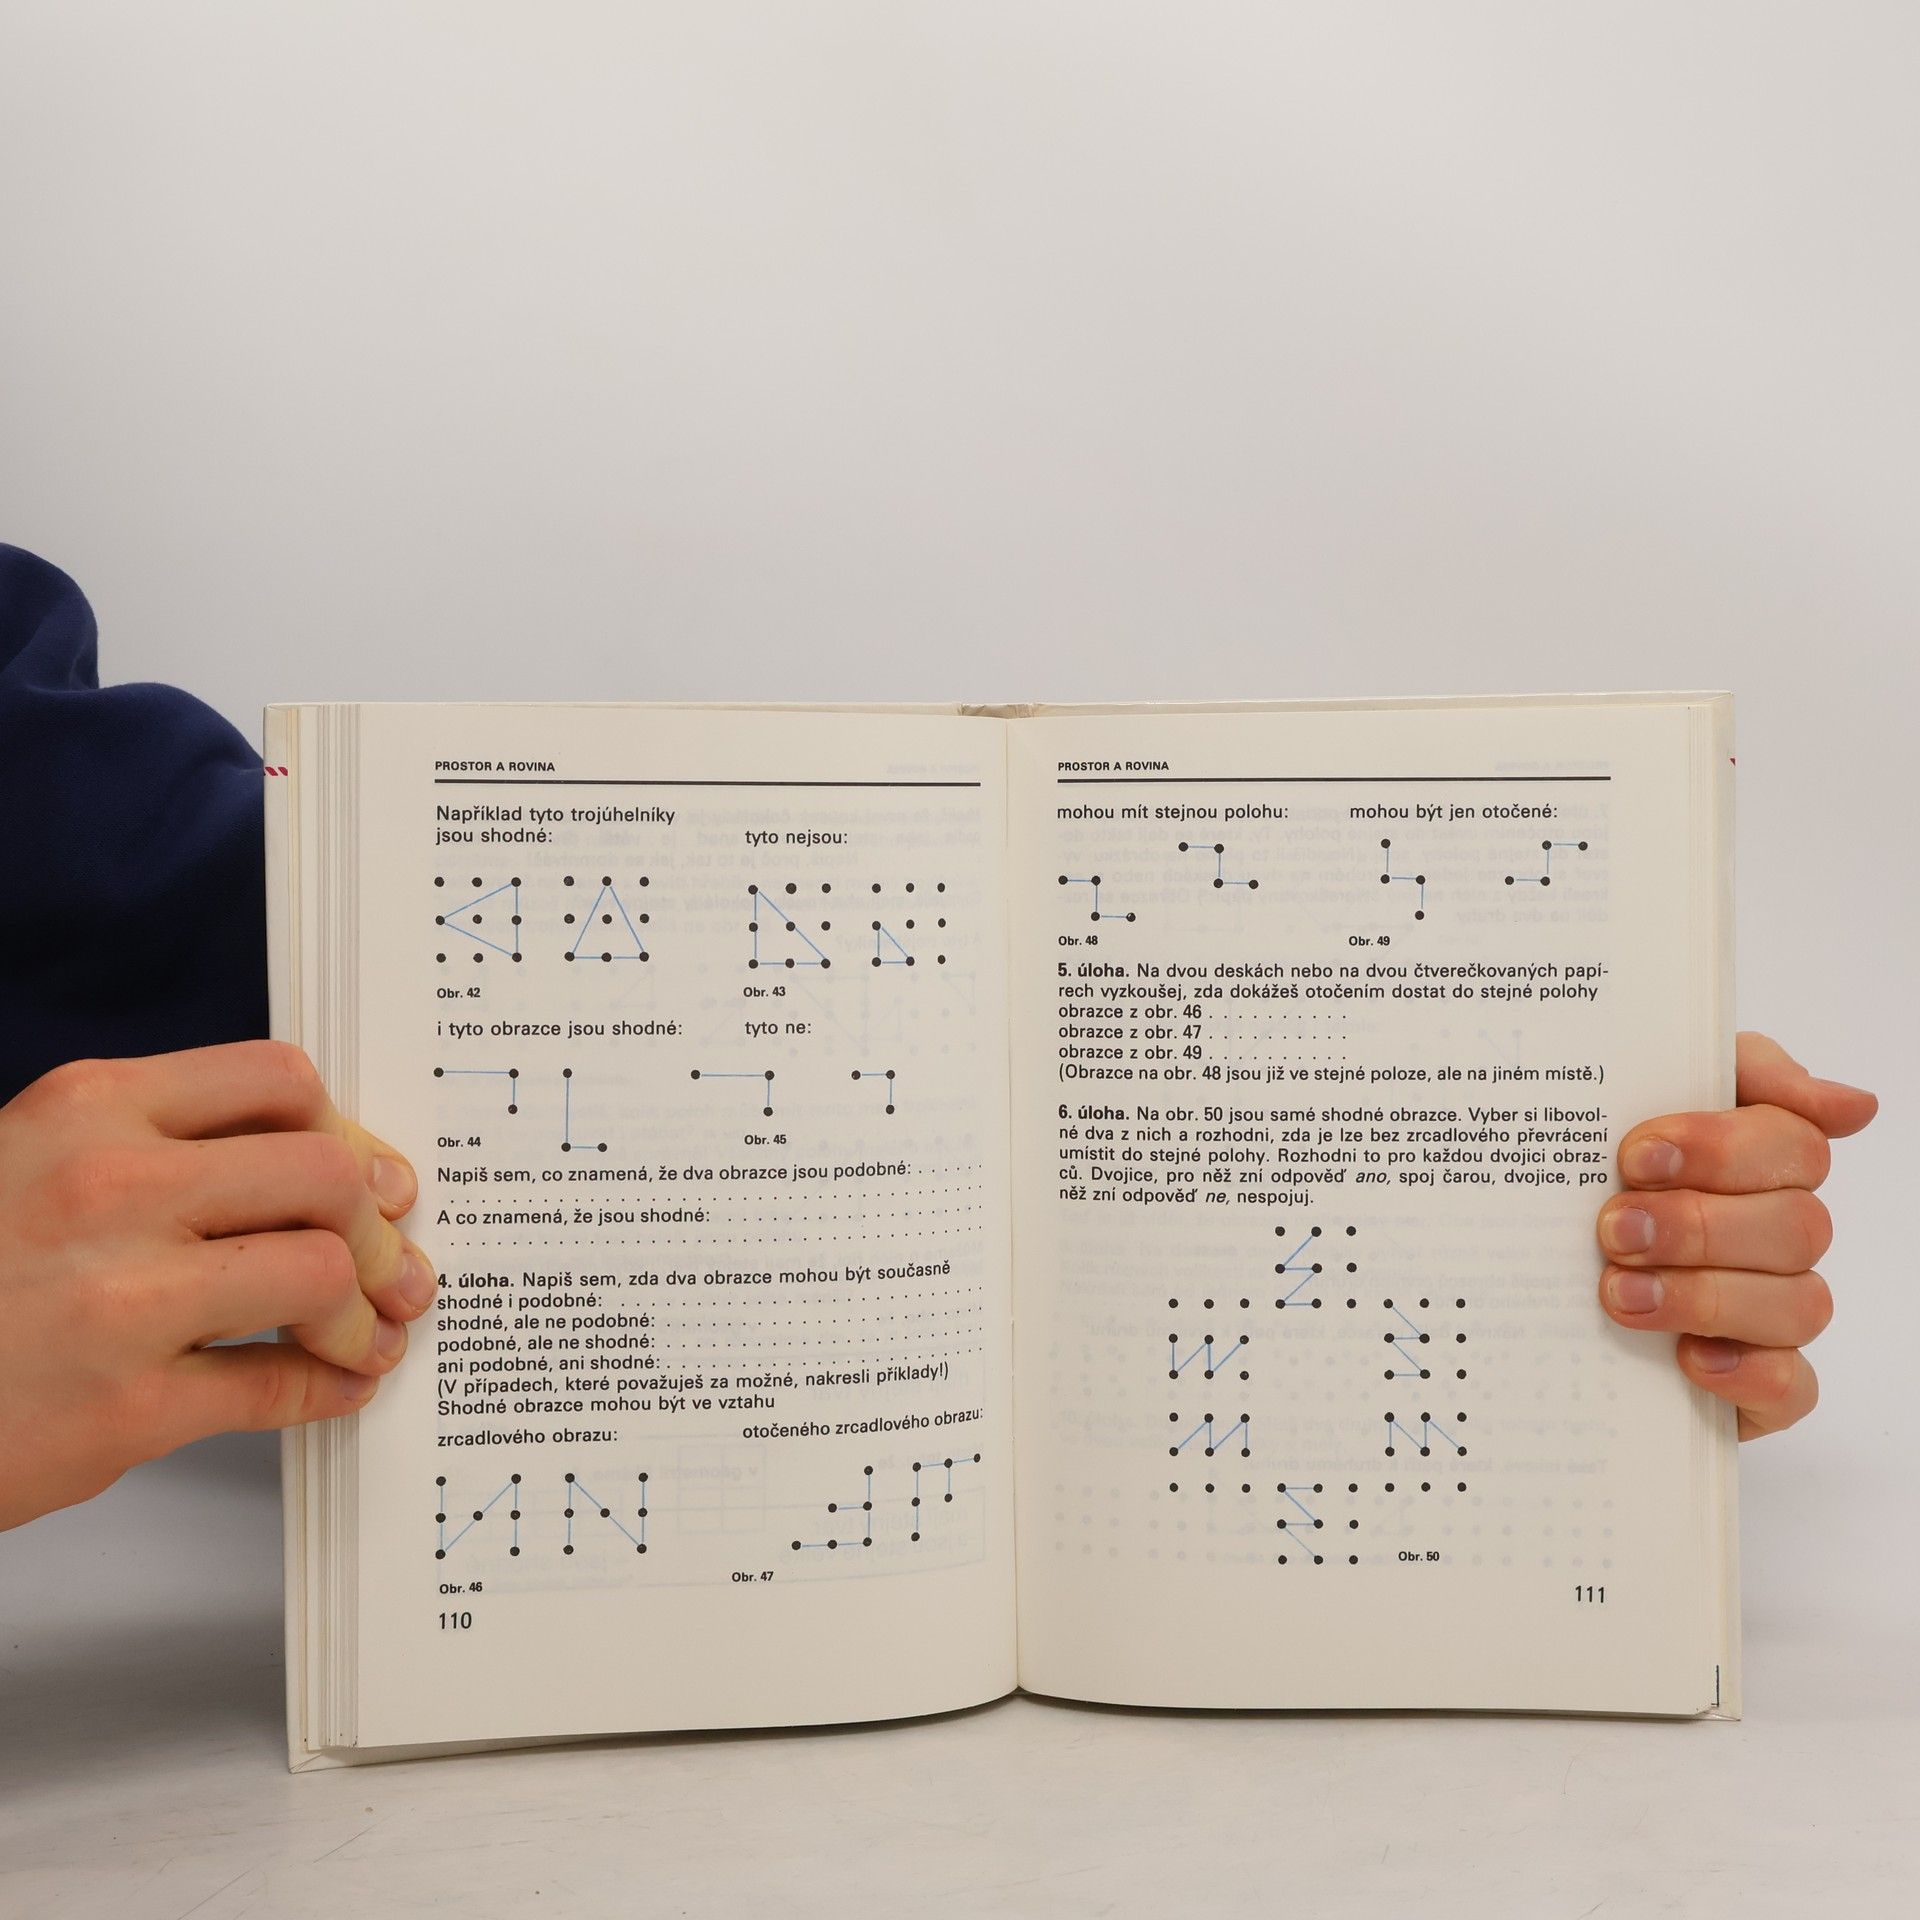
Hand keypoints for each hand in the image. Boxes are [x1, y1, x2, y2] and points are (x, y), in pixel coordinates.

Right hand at [0, 1041, 433, 1529]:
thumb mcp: (31, 1162)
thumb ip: (155, 1149)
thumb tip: (317, 1167)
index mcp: (88, 1109)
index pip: (278, 1082)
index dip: (348, 1133)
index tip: (371, 1174)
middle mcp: (109, 1188)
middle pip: (324, 1175)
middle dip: (375, 1226)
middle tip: (391, 1264)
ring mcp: (120, 1300)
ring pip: (320, 1272)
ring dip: (363, 1312)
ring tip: (366, 1333)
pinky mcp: (126, 1409)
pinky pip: (277, 1387)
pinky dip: (330, 1387)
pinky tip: (337, 1385)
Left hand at [1597, 1032, 1875, 1437]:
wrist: (1536, 1264)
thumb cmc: (1601, 1174)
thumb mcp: (1641, 1093)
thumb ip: (1740, 1071)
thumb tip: (1853, 1105)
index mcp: (1763, 1162)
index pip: (1793, 1144)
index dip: (1719, 1149)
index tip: (1636, 1155)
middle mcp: (1779, 1235)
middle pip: (1794, 1227)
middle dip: (1697, 1226)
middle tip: (1613, 1230)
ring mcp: (1774, 1312)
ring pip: (1797, 1305)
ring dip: (1705, 1296)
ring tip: (1619, 1293)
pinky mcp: (1759, 1384)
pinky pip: (1791, 1386)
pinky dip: (1744, 1372)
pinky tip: (1686, 1358)